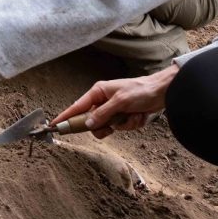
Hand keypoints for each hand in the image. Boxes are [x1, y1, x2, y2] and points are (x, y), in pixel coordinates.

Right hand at [52, 64, 178, 137]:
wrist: (162, 92)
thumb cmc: (140, 90)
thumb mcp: (120, 101)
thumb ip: (103, 114)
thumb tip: (88, 124)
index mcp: (98, 92)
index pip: (77, 106)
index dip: (66, 116)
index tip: (55, 125)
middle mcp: (104, 101)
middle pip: (93, 122)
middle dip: (105, 125)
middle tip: (114, 124)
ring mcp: (114, 110)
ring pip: (107, 128)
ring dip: (121, 125)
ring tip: (132, 116)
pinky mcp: (124, 117)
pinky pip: (121, 128)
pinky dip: (131, 124)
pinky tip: (140, 115)